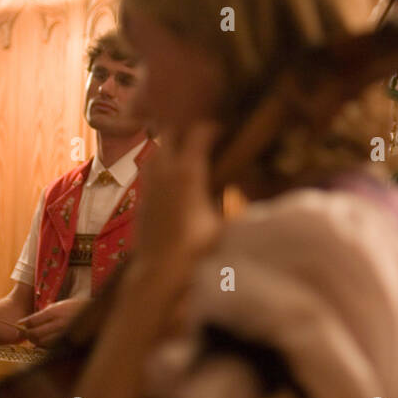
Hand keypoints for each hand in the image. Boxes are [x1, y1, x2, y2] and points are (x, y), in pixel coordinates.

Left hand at [18, 297, 86, 346]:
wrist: (95, 313)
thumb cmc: (75, 307)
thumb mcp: (60, 305)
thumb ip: (44, 313)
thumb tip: (27, 322)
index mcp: (56, 311)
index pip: (33, 320)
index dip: (24, 323)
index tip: (20, 324)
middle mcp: (59, 323)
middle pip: (35, 333)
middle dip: (28, 334)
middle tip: (25, 333)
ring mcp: (63, 334)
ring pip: (41, 342)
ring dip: (35, 341)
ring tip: (35, 338)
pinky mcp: (67, 342)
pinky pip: (50, 347)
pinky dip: (44, 346)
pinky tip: (44, 342)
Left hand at [136, 121, 223, 268]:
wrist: (159, 269)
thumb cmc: (197, 246)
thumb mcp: (225, 222)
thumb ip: (236, 203)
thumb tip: (254, 195)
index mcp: (189, 171)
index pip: (199, 133)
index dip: (213, 128)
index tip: (225, 131)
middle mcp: (166, 171)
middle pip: (170, 133)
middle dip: (186, 131)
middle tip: (203, 139)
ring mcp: (150, 183)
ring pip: (157, 151)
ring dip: (171, 148)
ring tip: (188, 157)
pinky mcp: (142, 198)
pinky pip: (150, 171)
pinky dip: (162, 168)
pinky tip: (174, 181)